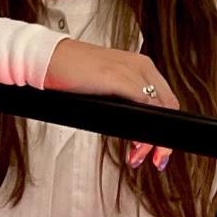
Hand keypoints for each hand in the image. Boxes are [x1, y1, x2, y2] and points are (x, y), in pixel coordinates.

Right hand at [42, 41, 176, 169]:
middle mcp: (140, 66)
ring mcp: (131, 71)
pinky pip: (145, 106)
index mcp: (140, 65)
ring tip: (137, 156)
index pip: (165, 99)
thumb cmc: (70, 72)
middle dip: (163, 139)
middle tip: (154, 158)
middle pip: (168, 106)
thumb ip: (123, 98)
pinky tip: (136, 143)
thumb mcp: (106, 85)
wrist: (48, 59)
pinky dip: (145, 129)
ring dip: (152, 140)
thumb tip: (133, 125)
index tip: (156, 147)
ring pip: (159, 109)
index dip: (165, 126)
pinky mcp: (119, 78)